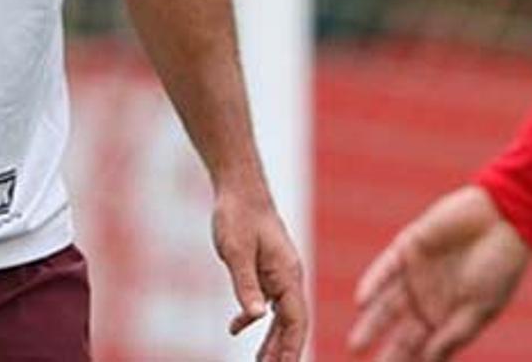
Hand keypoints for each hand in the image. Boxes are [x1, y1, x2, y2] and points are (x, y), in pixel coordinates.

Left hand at [214, 183, 308, 361]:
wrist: (238, 187)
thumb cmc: (238, 215)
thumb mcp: (236, 252)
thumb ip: (245, 285)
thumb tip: (256, 318)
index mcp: (288, 274)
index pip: (296, 321)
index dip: (291, 348)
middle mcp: (289, 276)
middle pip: (291, 323)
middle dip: (282, 351)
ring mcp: (279, 273)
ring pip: (280, 315)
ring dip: (270, 340)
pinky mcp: (266, 269)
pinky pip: (266, 301)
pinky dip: (253, 317)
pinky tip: (236, 329)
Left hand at [347, 185, 531, 361]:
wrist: (504, 218)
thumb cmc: (500, 266)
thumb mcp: (481, 307)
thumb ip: (454, 334)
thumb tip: (428, 360)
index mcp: (448, 316)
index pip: (422, 348)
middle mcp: (427, 298)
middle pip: (400, 332)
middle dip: (386, 353)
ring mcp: (416, 274)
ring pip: (385, 305)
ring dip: (371, 325)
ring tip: (356, 346)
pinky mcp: (408, 248)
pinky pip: (384, 269)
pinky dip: (373, 284)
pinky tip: (361, 303)